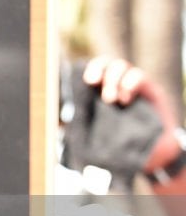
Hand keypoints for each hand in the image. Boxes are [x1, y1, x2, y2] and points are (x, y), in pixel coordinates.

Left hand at [84, 55, 182, 175]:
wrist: (155, 152)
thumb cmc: (122, 143)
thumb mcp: (99, 133)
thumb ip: (84, 124)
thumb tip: (60, 122)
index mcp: (102, 92)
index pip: (94, 70)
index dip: (89, 69)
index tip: (88, 81)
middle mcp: (118, 84)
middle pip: (106, 62)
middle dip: (99, 69)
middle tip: (94, 83)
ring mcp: (135, 86)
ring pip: (121, 65)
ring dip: (113, 79)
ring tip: (111, 100)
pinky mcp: (151, 91)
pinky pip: (139, 76)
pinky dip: (130, 83)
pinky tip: (125, 99)